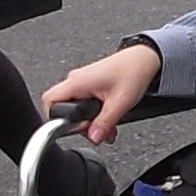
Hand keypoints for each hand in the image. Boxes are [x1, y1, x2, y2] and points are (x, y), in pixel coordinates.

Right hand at [43, 44, 160, 142]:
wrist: (145, 58)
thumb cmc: (133, 71)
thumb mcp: (120, 103)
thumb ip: (104, 123)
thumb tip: (93, 137)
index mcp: (78, 82)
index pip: (50, 101)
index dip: (56, 119)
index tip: (77, 127)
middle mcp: (76, 80)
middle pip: (62, 108)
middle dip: (80, 125)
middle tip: (96, 131)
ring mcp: (83, 81)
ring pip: (75, 107)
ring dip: (90, 121)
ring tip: (107, 128)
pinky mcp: (91, 84)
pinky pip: (85, 102)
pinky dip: (95, 114)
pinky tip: (108, 120)